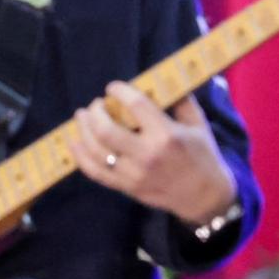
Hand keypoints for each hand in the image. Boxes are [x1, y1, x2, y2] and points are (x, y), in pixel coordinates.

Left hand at [67, 81, 236, 226]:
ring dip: (83, 131)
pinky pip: (96, 172)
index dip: (120, 92)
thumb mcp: (198, 124)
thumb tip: (162, 82)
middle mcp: (146, 154)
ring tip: (81, 117)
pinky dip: (81, 157)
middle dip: (95, 113)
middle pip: (107, 130)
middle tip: (95, 104)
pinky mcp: (126, 187)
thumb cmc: (203, 155)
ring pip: (96, 151)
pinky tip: (74, 143)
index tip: (113, 87)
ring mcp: (133, 173)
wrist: (204, 196)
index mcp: (167, 135)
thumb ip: (181, 101)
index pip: (136, 106)